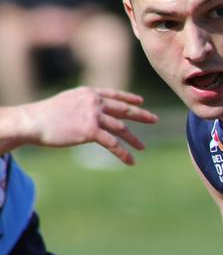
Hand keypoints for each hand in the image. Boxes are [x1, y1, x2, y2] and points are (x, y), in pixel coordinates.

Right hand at [18, 87, 157, 164]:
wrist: (34, 121)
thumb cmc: (46, 115)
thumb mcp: (67, 103)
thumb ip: (82, 105)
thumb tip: (92, 115)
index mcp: (88, 93)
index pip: (114, 95)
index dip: (129, 98)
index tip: (141, 102)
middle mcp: (94, 101)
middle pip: (123, 109)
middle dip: (141, 115)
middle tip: (155, 119)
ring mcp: (93, 115)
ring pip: (121, 128)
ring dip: (133, 139)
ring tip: (143, 147)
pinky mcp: (91, 131)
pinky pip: (113, 144)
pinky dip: (123, 154)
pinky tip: (131, 161)